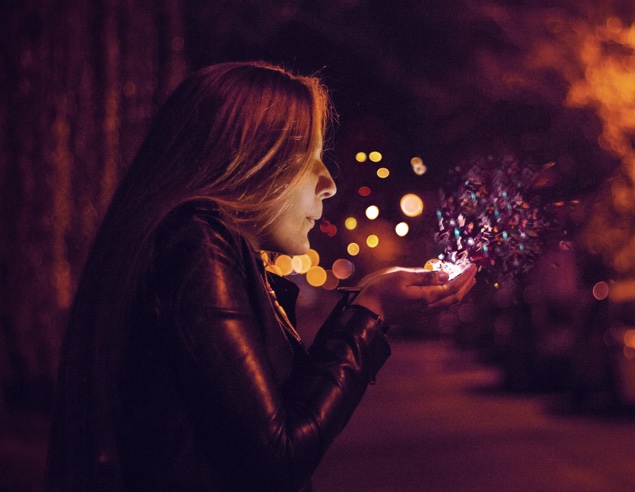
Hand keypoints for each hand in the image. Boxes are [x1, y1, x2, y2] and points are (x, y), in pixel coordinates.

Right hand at [351, 264, 476, 325]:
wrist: (366, 311)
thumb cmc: (380, 290)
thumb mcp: (401, 276)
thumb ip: (424, 276)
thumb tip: (445, 275)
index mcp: (426, 296)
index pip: (453, 286)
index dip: (465, 276)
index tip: (473, 265)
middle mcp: (427, 307)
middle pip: (454, 298)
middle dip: (466, 285)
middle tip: (473, 273)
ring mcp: (422, 313)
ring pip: (448, 305)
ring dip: (459, 293)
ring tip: (465, 283)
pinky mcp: (415, 316)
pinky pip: (439, 308)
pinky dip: (448, 299)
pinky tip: (445, 294)